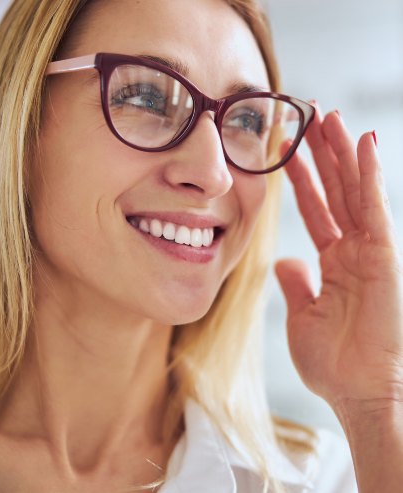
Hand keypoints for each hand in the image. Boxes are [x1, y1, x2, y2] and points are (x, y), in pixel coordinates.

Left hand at [275, 106, 402, 416]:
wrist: (360, 393)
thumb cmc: (335, 363)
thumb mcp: (303, 316)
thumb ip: (297, 284)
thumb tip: (287, 262)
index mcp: (336, 262)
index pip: (316, 208)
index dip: (302, 178)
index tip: (285, 148)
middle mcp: (355, 250)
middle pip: (336, 189)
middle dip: (322, 152)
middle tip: (308, 114)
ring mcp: (372, 250)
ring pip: (355, 189)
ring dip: (341, 151)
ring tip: (327, 115)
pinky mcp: (384, 256)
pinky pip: (374, 207)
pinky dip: (369, 174)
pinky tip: (361, 143)